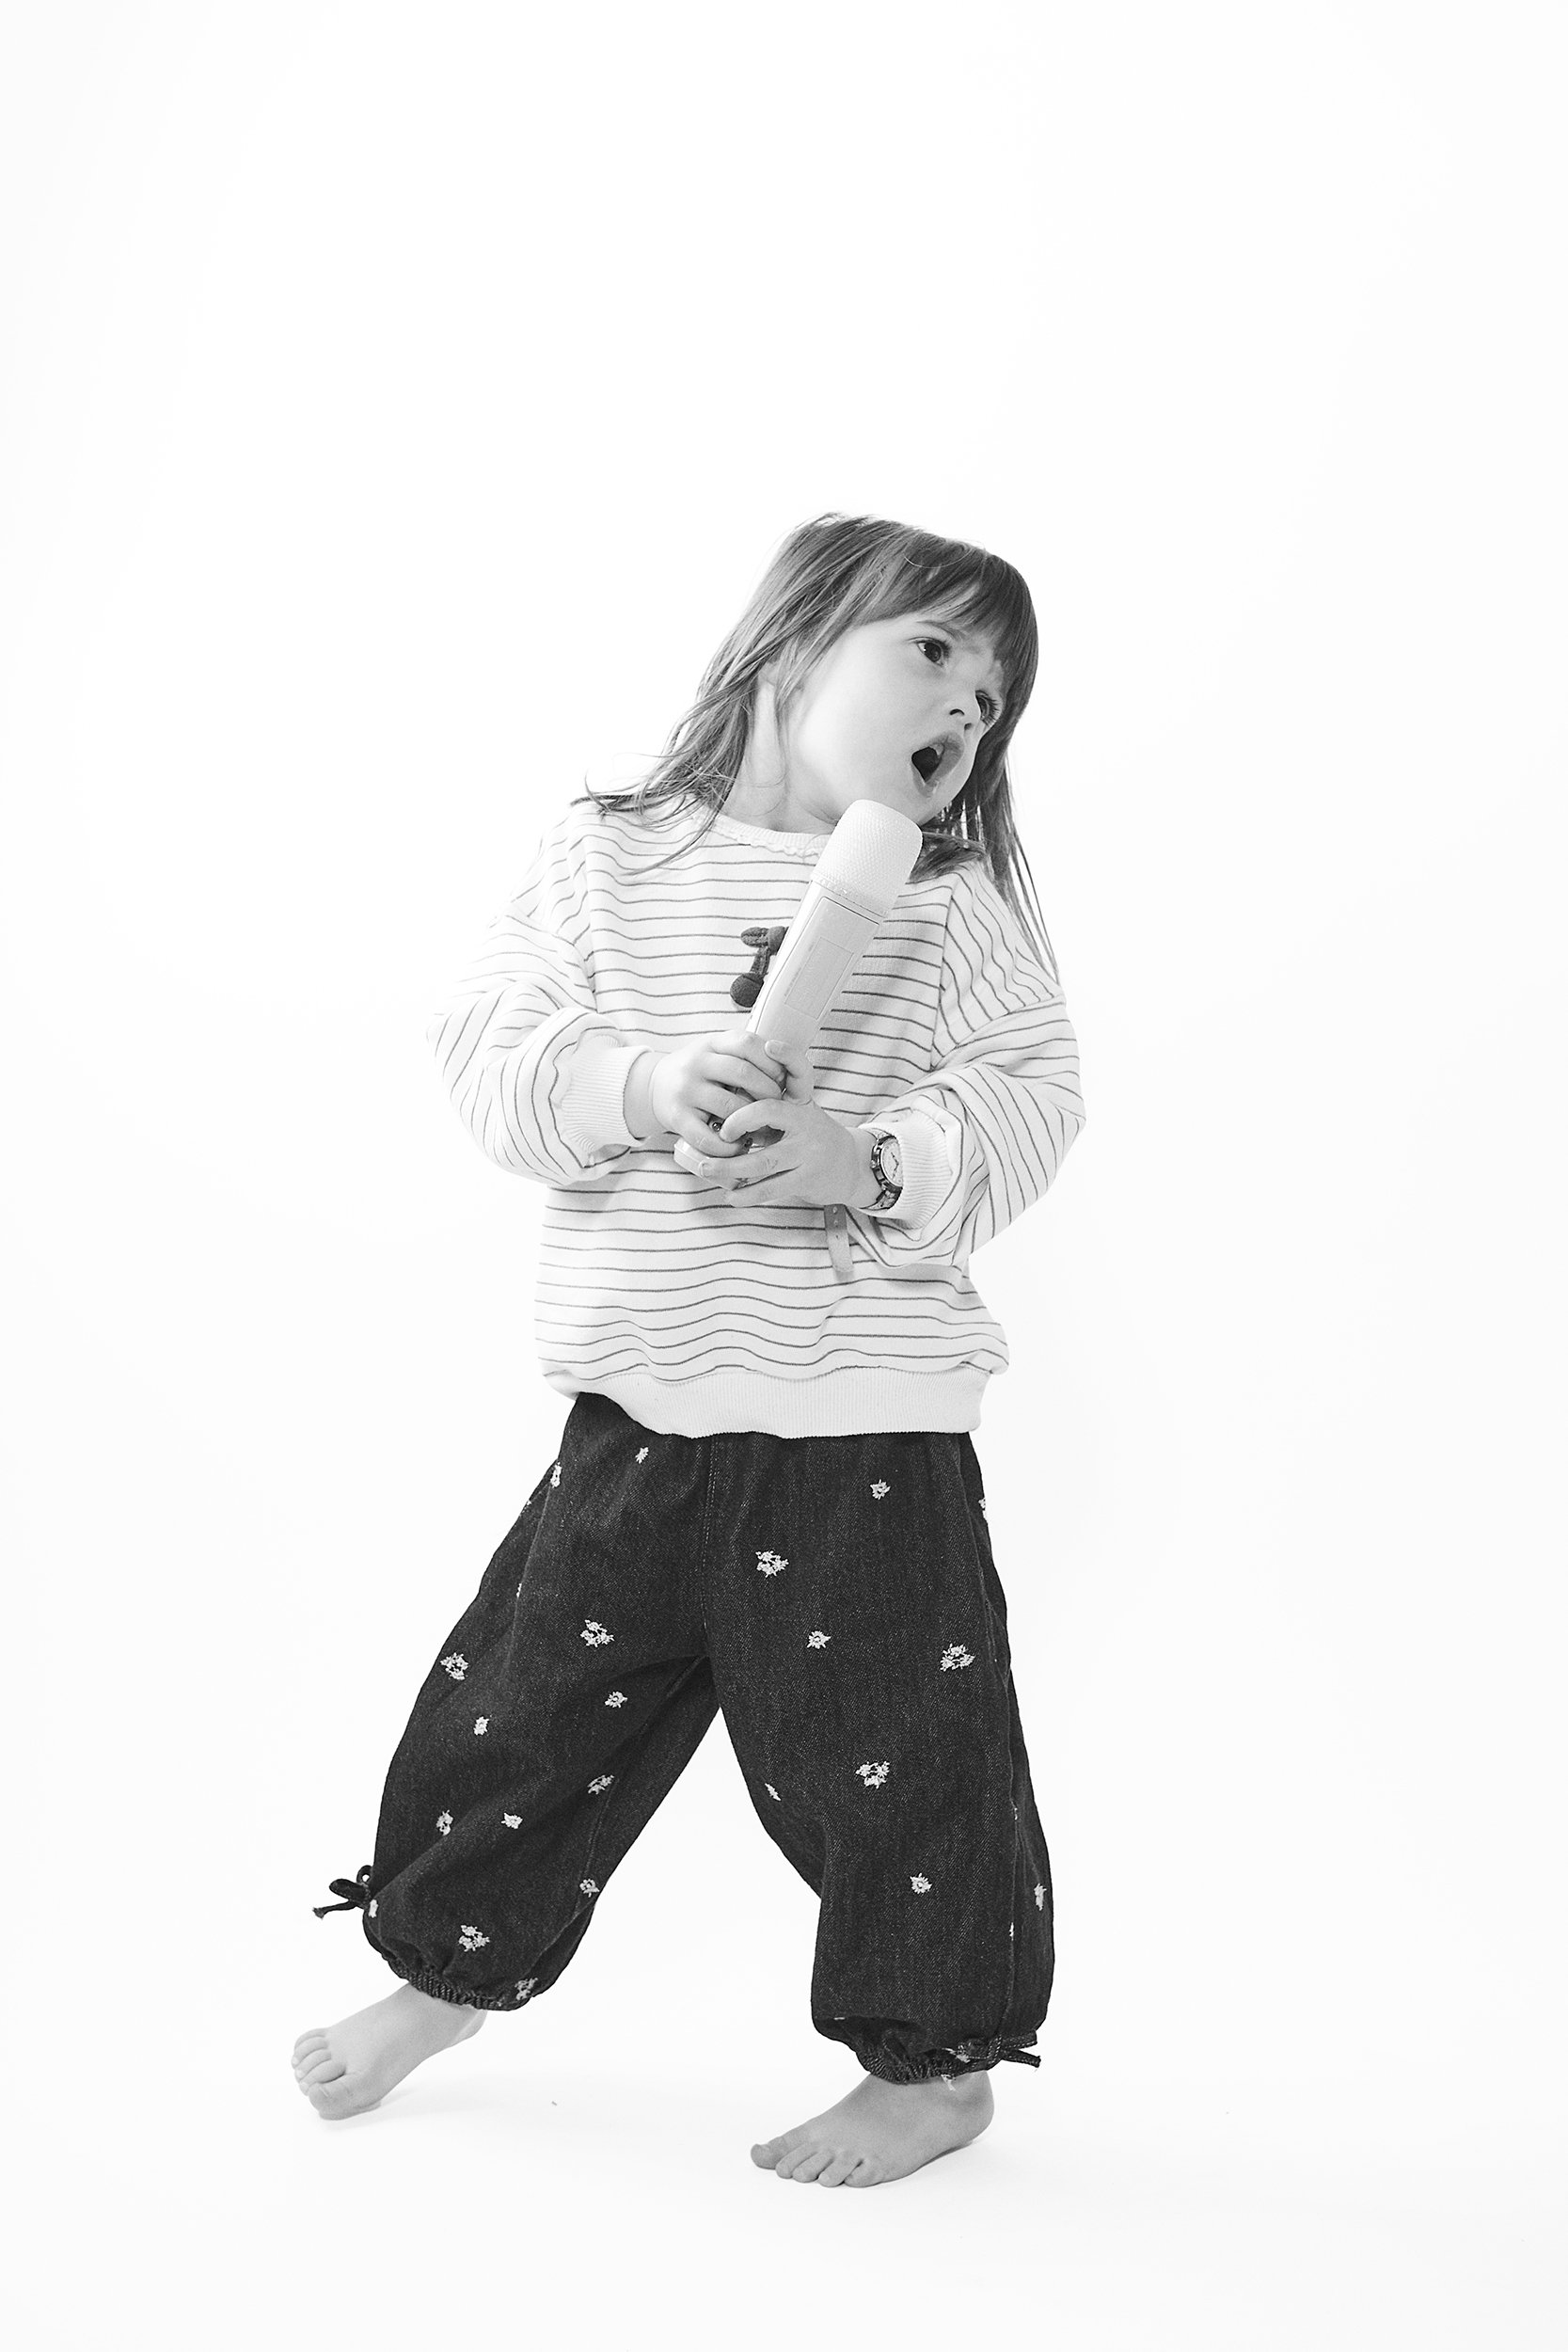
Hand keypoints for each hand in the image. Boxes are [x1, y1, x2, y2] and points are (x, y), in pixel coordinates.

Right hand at [647, 1028, 787, 1157]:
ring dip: (752, 1122)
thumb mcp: (717, 1052)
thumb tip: (788, 1071)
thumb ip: (745, 1056)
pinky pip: (708, 1137)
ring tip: (761, 1128)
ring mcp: (685, 1089)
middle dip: (768, 1093)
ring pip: (730, 1107)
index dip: (772, 1061)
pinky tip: (738, 1146)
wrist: (654, 1086)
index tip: (781, 1078)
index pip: (748, 1043)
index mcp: (712, 1043)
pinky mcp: (676, 1117)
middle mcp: (696, 1062)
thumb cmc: (700, 1073)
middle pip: (743, 1073)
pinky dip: (728, 1147)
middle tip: (777, 1107)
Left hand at [694, 1040, 868, 1208]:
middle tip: (712, 1136)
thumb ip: (768, 1106)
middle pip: (766, 1117)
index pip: (775, 1092)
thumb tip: (718, 1106)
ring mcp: (808, 1153)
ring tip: (706, 1170)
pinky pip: (772, 1188)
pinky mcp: (808, 1179)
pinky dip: (748, 1194)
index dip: (747, 1103)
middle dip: (733, 1125)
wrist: (849, 1165)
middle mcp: (806, 1124)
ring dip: (730, 1167)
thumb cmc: (811, 1136)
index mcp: (800, 1103)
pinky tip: (731, 1198)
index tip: (726, 1114)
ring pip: (763, 1160)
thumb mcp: (798, 1112)